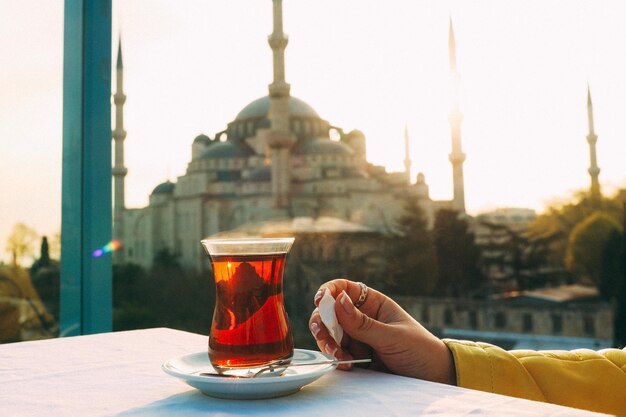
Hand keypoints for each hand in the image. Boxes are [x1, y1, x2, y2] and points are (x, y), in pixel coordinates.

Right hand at [309, 279, 455, 384]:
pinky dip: (336, 358)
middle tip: (326, 337)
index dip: (329, 291)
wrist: (433, 377)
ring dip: (329, 344)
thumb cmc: (419, 349)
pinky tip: (346, 364)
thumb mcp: (392, 336)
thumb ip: (363, 323)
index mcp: (373, 303)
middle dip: (324, 323)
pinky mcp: (355, 356)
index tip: (320, 300)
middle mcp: (361, 317)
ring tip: (341, 358)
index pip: (344, 289)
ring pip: (330, 334)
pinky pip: (337, 353)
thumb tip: (338, 300)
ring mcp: (357, 337)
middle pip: (330, 313)